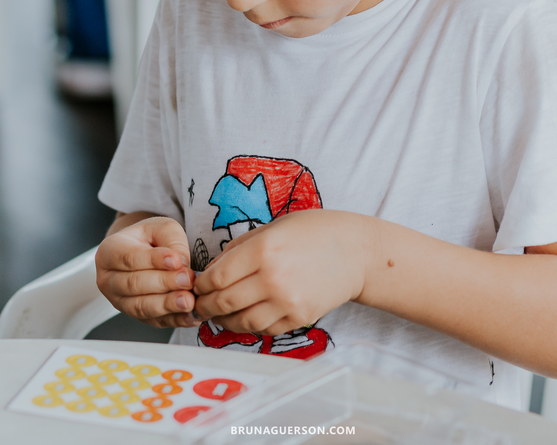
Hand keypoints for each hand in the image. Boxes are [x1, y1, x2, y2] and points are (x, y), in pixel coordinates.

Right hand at [95, 216, 198, 327]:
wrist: (146, 252)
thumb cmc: (151, 238)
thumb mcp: (162, 228)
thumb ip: (172, 241)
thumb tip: (181, 263)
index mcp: (109, 251)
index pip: (129, 258)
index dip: (153, 261)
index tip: (176, 261)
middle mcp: (108, 280)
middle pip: (134, 285)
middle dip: (163, 283)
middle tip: (187, 279)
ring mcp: (120, 301)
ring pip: (141, 307)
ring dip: (167, 305)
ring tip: (188, 300)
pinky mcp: (137, 316)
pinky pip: (154, 321)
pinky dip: (174, 319)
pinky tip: (190, 315)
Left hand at [192, 210, 370, 335]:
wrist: (357, 252)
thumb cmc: (315, 232)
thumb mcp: (273, 227)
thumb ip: (240, 248)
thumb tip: (212, 270)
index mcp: (263, 250)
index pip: (217, 277)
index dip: (202, 285)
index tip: (198, 285)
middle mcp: (273, 279)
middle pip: (224, 302)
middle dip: (205, 305)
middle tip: (200, 304)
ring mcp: (288, 302)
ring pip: (241, 322)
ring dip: (224, 320)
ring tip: (219, 314)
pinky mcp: (300, 318)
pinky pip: (264, 329)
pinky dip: (249, 325)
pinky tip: (245, 316)